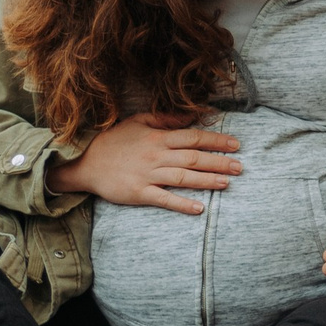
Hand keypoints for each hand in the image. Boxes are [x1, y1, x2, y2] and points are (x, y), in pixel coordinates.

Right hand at [49, 112, 240, 215]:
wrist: (85, 163)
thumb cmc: (114, 141)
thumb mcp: (138, 122)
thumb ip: (165, 119)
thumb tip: (190, 116)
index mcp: (158, 138)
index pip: (193, 137)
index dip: (216, 140)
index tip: (235, 145)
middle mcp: (156, 155)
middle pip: (193, 157)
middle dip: (219, 161)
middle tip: (240, 166)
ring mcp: (148, 175)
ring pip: (183, 177)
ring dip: (207, 180)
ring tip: (228, 183)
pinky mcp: (139, 193)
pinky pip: (164, 199)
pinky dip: (182, 204)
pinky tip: (200, 208)